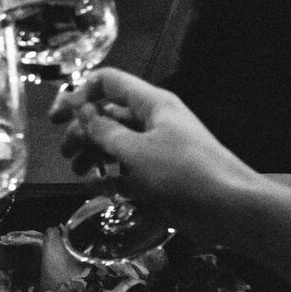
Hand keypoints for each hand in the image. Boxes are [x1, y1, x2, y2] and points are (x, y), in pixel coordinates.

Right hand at [48, 67, 259, 243]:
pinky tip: (92, 187)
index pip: (108, 83)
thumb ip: (104, 132)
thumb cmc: (185, 171)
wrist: (230, 208)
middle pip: (108, 115)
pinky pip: (126, 172)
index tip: (59, 117)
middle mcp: (152, 122)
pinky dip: (109, 177)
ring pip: (115, 144)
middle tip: (65, 150)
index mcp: (151, 104)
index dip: (80, 93)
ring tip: (77, 170)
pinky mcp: (159, 178)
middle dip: (83, 129)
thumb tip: (82, 113)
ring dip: (93, 153)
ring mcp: (156, 151)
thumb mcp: (137, 150)